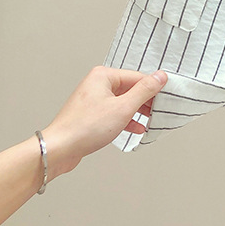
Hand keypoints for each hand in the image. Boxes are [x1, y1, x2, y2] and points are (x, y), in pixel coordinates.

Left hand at [40, 65, 167, 178]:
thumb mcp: (123, 108)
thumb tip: (160, 77)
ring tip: (150, 121)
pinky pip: (113, 112)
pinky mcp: (90, 114)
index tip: (165, 99)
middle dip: (144, 102)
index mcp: (104, 75)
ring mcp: (92, 99)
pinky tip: (135, 128)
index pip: (137, 77)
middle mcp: (97, 84)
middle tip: (158, 112)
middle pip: (130, 88)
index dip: (153, 89)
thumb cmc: (85, 128)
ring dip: (136, 112)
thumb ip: (144, 91)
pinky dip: (125, 119)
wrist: (58, 150)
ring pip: (122, 101)